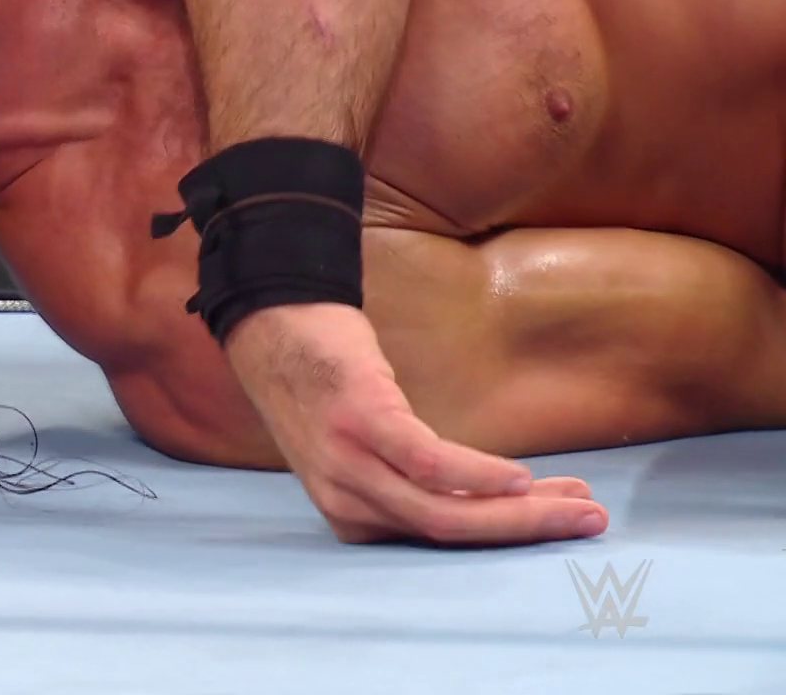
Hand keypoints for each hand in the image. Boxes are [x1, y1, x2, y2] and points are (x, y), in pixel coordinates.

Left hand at [225, 302, 609, 545]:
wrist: (269, 319)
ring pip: (445, 509)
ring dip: (521, 510)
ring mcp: (348, 462)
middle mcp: (346, 500)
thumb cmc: (321, 381)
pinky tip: (518, 477)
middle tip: (592, 524)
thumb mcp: (355, 448)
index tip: (562, 522)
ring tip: (578, 500)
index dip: (508, 537)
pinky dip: (476, 474)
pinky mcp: (359, 421)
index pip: (439, 542)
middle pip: (450, 533)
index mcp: (351, 513)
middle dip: (529, 533)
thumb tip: (481, 490)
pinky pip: (425, 463)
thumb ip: (401, 477)